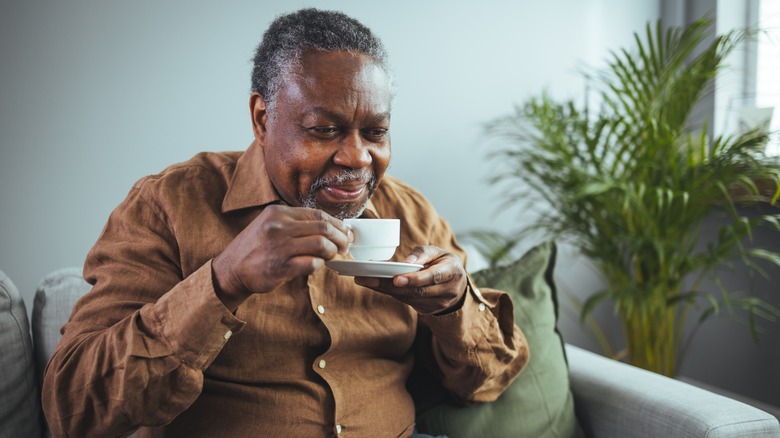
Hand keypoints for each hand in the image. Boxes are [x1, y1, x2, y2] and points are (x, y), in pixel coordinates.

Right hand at [213, 205, 351, 308]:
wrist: (231, 270)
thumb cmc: (255, 248)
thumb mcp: (270, 225)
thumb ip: (295, 223)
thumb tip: (330, 227)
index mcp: (278, 213)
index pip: (317, 214)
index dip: (337, 223)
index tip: (346, 231)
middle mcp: (278, 227)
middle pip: (323, 227)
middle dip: (340, 237)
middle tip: (345, 245)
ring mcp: (279, 247)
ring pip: (321, 244)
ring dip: (332, 252)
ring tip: (333, 256)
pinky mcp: (280, 267)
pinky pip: (312, 264)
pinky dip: (319, 265)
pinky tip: (317, 266)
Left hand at [354, 245, 466, 314]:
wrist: (457, 283)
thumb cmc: (443, 262)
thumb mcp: (437, 252)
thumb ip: (422, 254)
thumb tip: (404, 263)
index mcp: (452, 272)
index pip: (433, 277)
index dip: (414, 279)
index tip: (396, 279)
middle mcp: (448, 291)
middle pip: (416, 291)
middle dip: (390, 286)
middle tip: (368, 279)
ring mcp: (439, 303)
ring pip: (409, 298)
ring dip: (386, 290)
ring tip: (366, 280)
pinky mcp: (429, 310)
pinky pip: (408, 302)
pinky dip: (391, 294)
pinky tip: (377, 286)